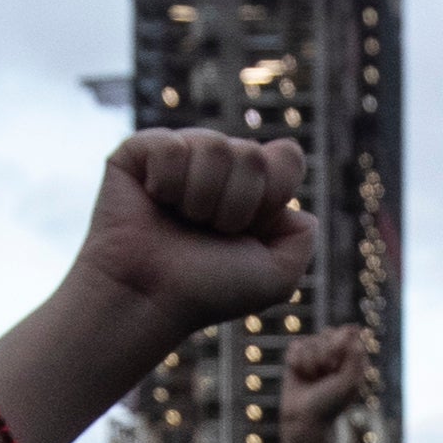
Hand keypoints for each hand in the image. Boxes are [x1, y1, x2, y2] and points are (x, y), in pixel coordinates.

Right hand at [0, 132, 315, 442]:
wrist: (148, 297)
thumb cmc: (206, 290)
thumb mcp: (277, 277)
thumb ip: (303, 236)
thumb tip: (298, 206)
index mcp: (251, 187)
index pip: (286, 157)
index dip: (270, 196)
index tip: (245, 232)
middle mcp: (217, 167)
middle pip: (252, 153)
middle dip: (235, 204)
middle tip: (206, 232)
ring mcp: (180, 155)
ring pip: (213, 145)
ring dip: (200, 198)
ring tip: (179, 222)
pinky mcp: (139, 152)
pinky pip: (170, 145)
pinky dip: (165, 183)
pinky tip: (152, 202)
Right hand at [280, 323, 373, 442]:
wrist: (303, 420)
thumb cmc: (330, 404)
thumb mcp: (349, 381)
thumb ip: (355, 354)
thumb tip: (352, 327)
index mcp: (352, 356)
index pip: (347, 332)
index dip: (339, 347)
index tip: (335, 367)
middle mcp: (335, 352)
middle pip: (328, 333)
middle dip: (324, 356)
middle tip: (325, 376)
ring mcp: (315, 353)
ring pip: (310, 341)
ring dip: (310, 364)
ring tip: (312, 380)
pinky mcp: (297, 357)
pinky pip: (295, 346)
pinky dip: (296, 363)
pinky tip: (300, 376)